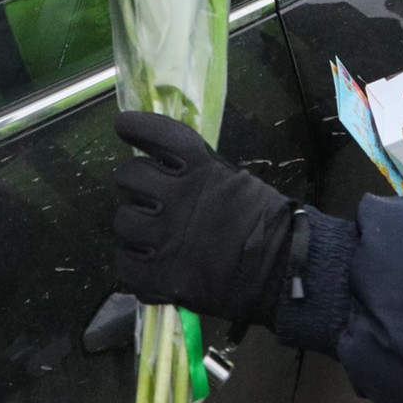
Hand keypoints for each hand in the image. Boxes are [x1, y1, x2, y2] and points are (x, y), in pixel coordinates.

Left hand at [113, 111, 296, 326]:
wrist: (280, 271)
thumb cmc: (262, 223)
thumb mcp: (237, 182)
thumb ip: (201, 172)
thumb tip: (166, 164)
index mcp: (201, 170)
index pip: (158, 135)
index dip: (136, 126)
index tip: (125, 126)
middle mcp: (178, 198)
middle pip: (129, 176)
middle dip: (135, 184)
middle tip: (148, 196)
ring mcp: (166, 238)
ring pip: (123, 220)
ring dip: (134, 225)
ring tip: (151, 234)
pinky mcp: (160, 276)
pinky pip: (124, 263)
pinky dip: (132, 263)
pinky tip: (147, 261)